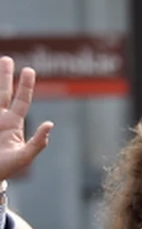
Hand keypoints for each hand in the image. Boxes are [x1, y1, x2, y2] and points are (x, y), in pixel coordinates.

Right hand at [0, 57, 52, 181]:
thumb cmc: (4, 169)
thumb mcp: (24, 157)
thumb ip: (38, 143)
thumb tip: (50, 124)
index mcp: (12, 125)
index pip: (21, 100)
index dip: (25, 85)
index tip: (29, 70)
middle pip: (2, 92)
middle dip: (5, 75)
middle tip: (7, 58)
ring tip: (0, 62)